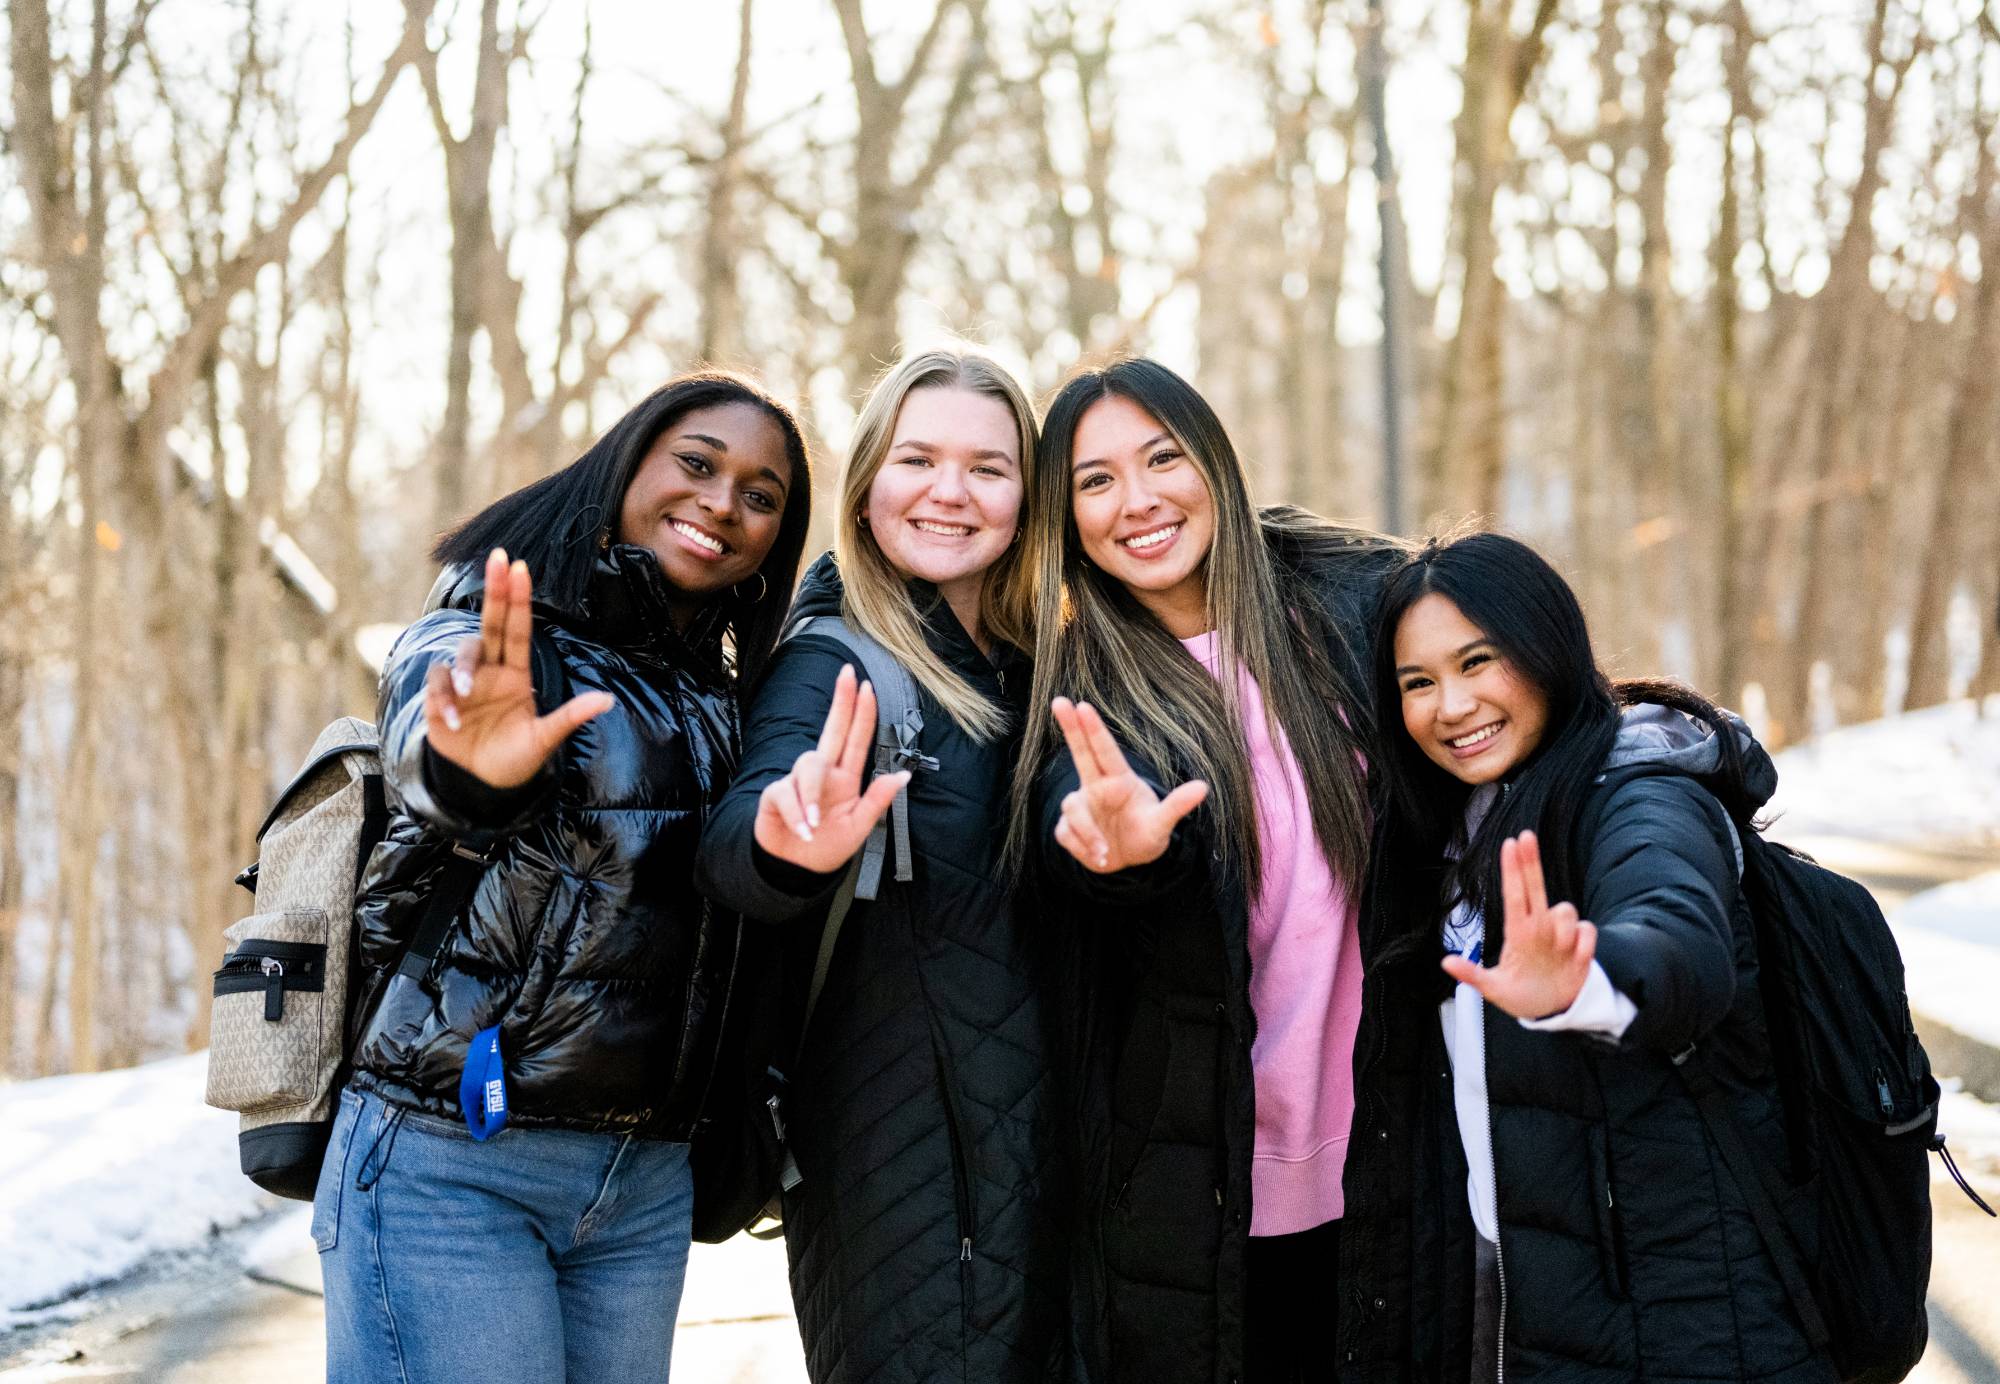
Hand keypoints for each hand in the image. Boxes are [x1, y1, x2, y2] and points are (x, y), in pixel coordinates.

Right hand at [423, 548, 613, 788]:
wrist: (483, 783)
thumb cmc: (516, 756)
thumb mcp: (545, 738)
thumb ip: (570, 717)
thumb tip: (608, 700)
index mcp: (516, 673)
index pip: (517, 629)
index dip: (517, 599)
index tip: (519, 567)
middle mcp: (490, 671)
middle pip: (490, 623)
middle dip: (495, 590)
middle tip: (498, 557)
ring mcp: (464, 684)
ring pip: (462, 654)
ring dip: (465, 668)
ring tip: (470, 692)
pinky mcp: (441, 701)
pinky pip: (438, 687)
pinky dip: (444, 700)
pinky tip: (454, 721)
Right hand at [753, 663, 910, 872]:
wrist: (797, 869)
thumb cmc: (829, 845)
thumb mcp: (859, 827)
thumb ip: (878, 801)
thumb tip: (904, 775)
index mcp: (845, 778)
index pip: (855, 739)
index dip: (861, 713)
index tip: (867, 686)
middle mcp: (823, 774)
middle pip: (831, 729)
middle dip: (841, 701)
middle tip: (848, 674)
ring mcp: (798, 782)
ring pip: (808, 766)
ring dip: (812, 795)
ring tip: (815, 824)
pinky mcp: (776, 795)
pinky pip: (786, 793)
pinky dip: (797, 814)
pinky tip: (804, 831)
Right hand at [1049, 697, 1208, 873]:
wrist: (1127, 862)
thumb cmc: (1145, 835)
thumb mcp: (1162, 824)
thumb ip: (1178, 805)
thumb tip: (1204, 786)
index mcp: (1120, 780)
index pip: (1105, 751)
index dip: (1094, 729)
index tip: (1083, 706)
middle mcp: (1097, 788)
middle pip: (1081, 753)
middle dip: (1069, 727)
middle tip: (1059, 700)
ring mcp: (1082, 807)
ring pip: (1073, 809)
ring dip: (1088, 832)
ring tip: (1106, 851)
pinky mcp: (1068, 829)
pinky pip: (1068, 834)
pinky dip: (1084, 849)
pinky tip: (1100, 857)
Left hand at [1442, 831, 1596, 1019]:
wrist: (1554, 1011)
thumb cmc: (1522, 995)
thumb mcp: (1494, 989)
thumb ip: (1473, 976)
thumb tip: (1446, 962)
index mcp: (1517, 933)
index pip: (1513, 895)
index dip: (1512, 870)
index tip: (1509, 843)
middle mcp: (1539, 927)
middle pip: (1535, 887)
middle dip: (1531, 862)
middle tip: (1526, 835)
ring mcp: (1562, 935)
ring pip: (1565, 909)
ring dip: (1563, 926)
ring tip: (1558, 949)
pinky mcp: (1582, 947)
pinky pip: (1588, 930)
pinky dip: (1583, 942)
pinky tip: (1576, 957)